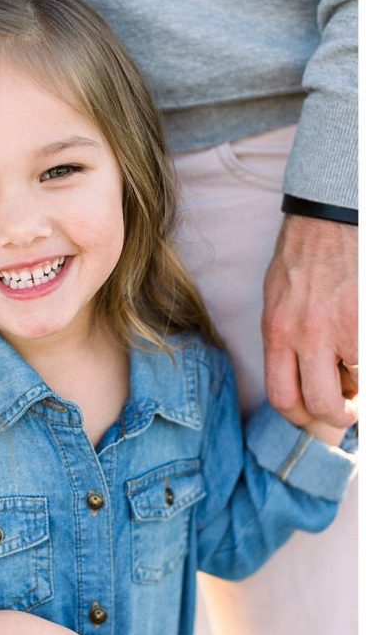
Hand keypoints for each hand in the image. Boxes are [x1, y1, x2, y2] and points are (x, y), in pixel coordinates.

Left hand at [262, 214, 357, 438]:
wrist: (330, 218)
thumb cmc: (302, 258)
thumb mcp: (278, 302)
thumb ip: (286, 342)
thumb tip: (300, 378)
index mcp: (278, 333)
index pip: (283, 397)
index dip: (300, 417)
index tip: (313, 415)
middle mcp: (307, 335)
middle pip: (319, 404)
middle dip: (335, 416)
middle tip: (346, 409)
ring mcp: (343, 328)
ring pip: (355, 387)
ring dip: (359, 388)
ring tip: (357, 371)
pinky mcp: (365, 323)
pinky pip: (364, 362)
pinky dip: (364, 364)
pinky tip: (360, 347)